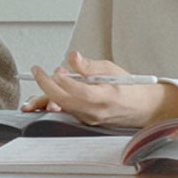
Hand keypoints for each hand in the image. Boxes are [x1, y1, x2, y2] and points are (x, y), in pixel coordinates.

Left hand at [26, 51, 177, 126]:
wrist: (141, 108)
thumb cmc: (128, 88)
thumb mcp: (111, 70)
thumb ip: (90, 66)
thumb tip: (74, 57)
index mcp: (104, 97)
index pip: (78, 90)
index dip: (64, 79)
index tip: (58, 69)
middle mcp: (94, 111)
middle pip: (64, 100)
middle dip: (46, 85)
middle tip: (37, 70)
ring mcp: (88, 118)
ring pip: (62, 108)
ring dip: (45, 97)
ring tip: (35, 85)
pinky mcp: (84, 121)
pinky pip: (65, 111)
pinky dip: (53, 102)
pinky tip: (42, 96)